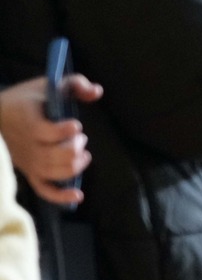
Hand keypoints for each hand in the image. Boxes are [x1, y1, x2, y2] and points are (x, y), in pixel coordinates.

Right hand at [0, 73, 100, 205]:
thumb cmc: (27, 99)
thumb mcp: (49, 83)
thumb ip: (76, 83)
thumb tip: (97, 92)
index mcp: (29, 122)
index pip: (47, 132)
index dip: (65, 131)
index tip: (75, 124)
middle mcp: (28, 145)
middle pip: (53, 156)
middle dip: (74, 148)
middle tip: (80, 138)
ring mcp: (29, 161)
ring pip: (53, 172)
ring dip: (74, 165)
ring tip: (83, 154)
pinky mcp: (30, 172)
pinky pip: (43, 190)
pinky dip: (60, 196)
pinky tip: (78, 196)